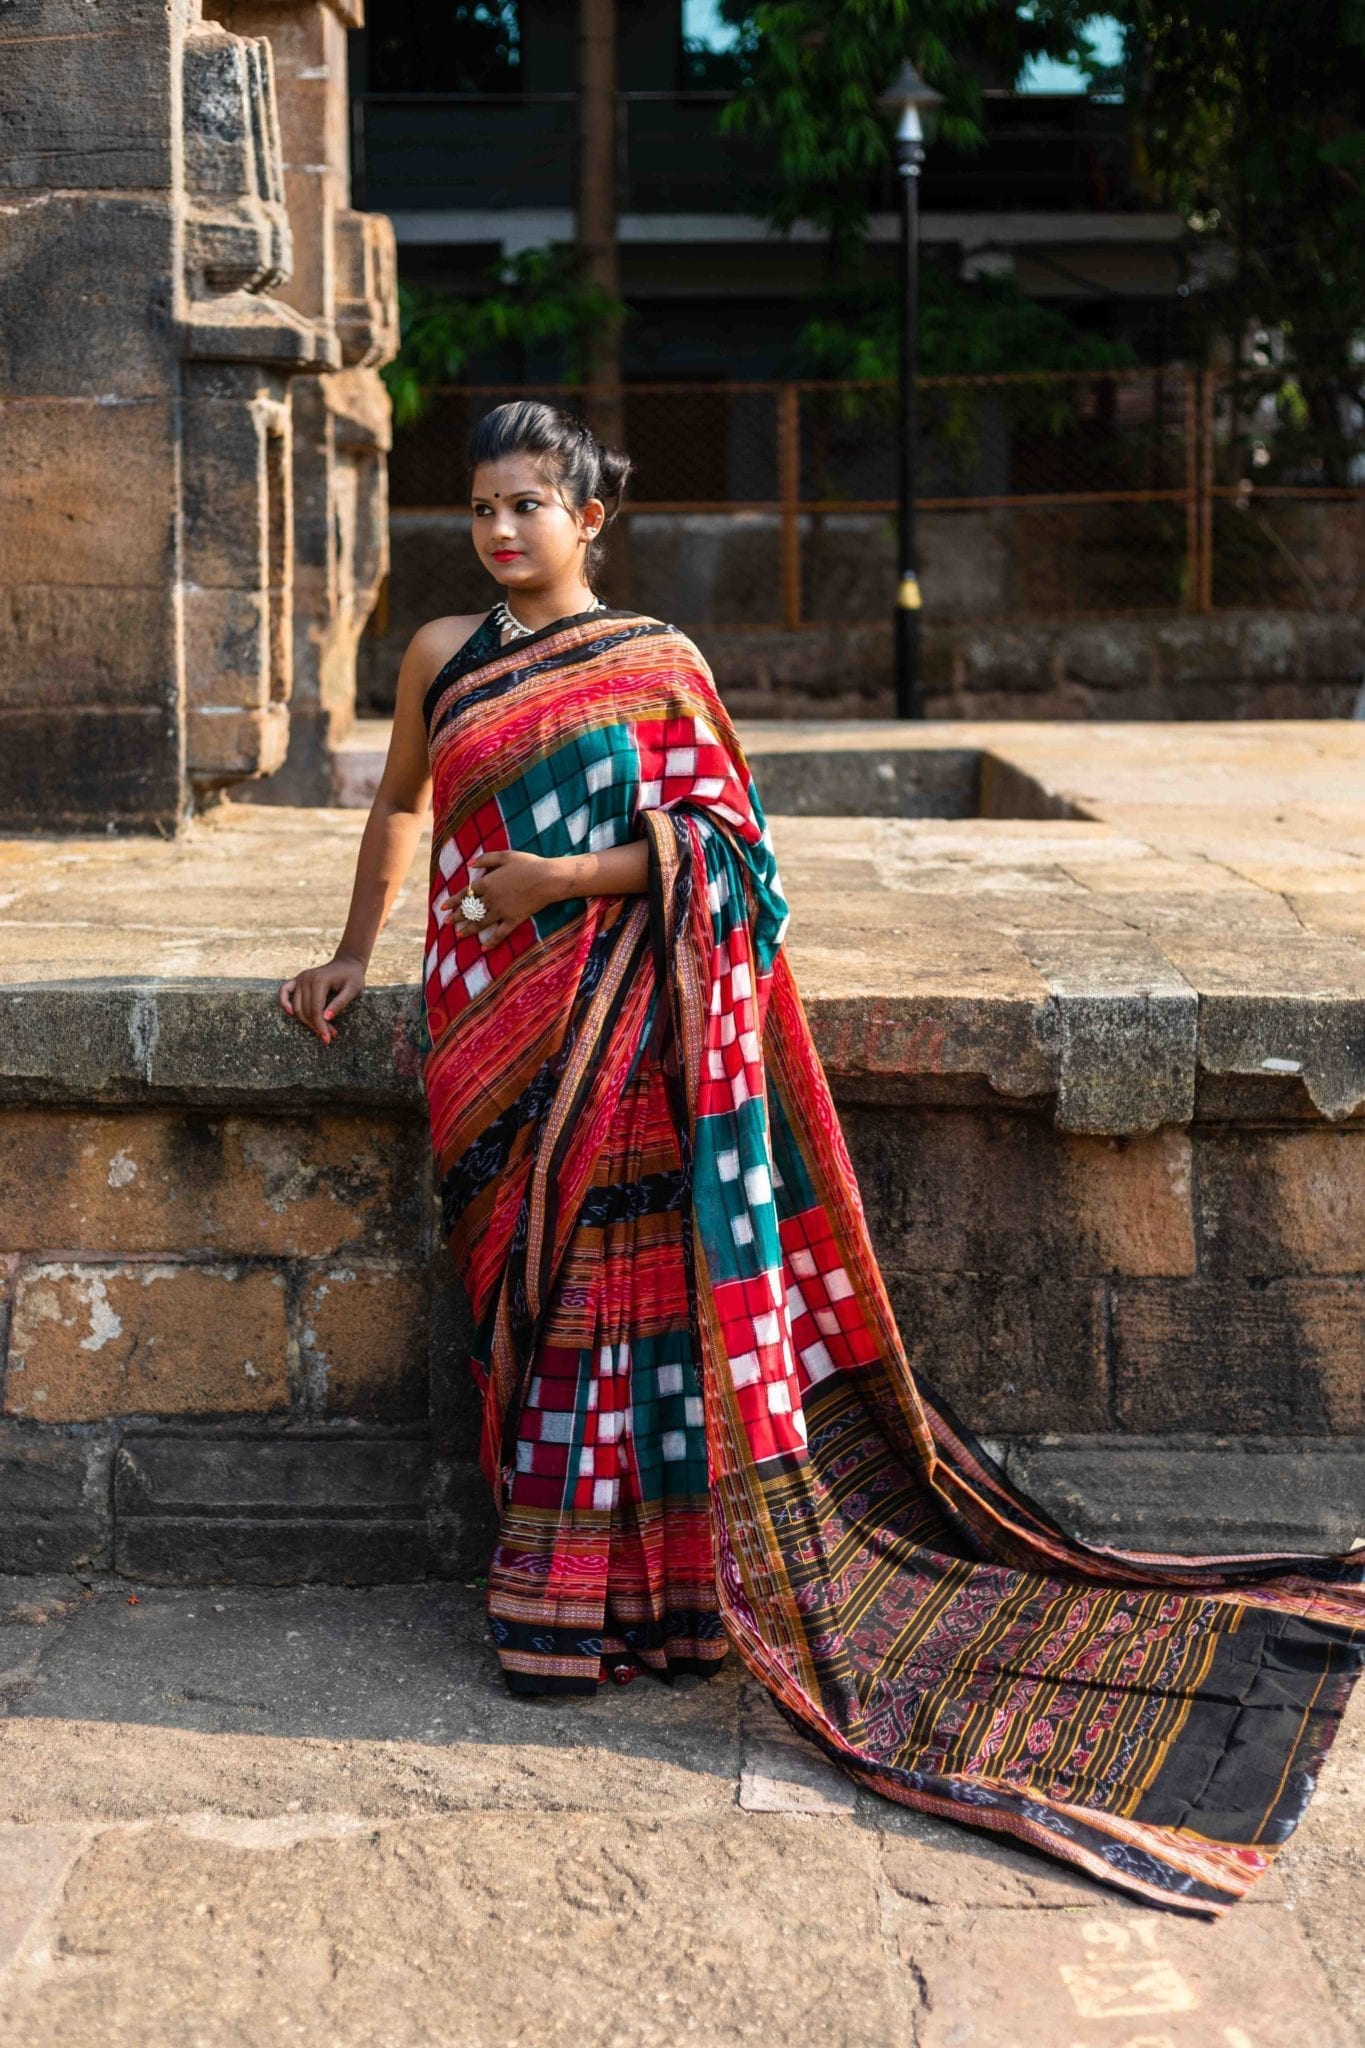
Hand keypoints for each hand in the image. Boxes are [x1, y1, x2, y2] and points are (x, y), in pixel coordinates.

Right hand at [278, 952, 365, 1045]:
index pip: (315, 1009)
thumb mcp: (353, 990)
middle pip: (306, 1010)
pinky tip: (290, 1013)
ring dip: (306, 1021)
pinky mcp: (297, 979)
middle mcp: (307, 978)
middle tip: (329, 1036)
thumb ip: (340, 1003)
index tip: (327, 1038)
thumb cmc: (352, 977)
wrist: (347, 963)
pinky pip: (284, 991)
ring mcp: (300, 978)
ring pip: (297, 1007)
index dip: (320, 1026)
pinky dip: (284, 1002)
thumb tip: (326, 1018)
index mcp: (320, 980)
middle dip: (316, 1026)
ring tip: (322, 1031)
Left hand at [438, 849, 563, 948]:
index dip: (453, 901)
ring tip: (458, 935)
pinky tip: (483, 948)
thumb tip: (469, 864)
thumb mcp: (505, 856)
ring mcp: (501, 911)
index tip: (443, 907)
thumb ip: (485, 859)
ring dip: (468, 930)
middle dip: (457, 917)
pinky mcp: (513, 920)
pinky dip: (491, 942)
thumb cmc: (528, 864)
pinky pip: (500, 934)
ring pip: (481, 923)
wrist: (548, 878)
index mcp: (487, 883)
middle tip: (447, 923)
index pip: (465, 894)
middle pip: (470, 910)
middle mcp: (491, 899)